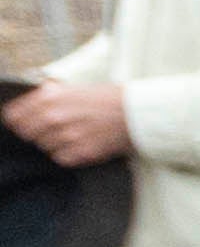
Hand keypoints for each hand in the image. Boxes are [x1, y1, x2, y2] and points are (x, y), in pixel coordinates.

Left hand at [4, 79, 130, 164]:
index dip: (17, 121)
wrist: (138, 113)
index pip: (13, 117)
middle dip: (37, 132)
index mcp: (49, 97)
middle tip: (53, 129)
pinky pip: (60, 158)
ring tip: (72, 135)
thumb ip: (47, 96)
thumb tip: (27, 105)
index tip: (23, 123)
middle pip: (27, 134)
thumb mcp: (72, 88)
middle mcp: (54, 117)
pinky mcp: (81, 152)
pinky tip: (80, 145)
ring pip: (43, 147)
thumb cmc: (108, 99)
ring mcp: (67, 136)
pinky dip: (67, 154)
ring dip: (54, 143)